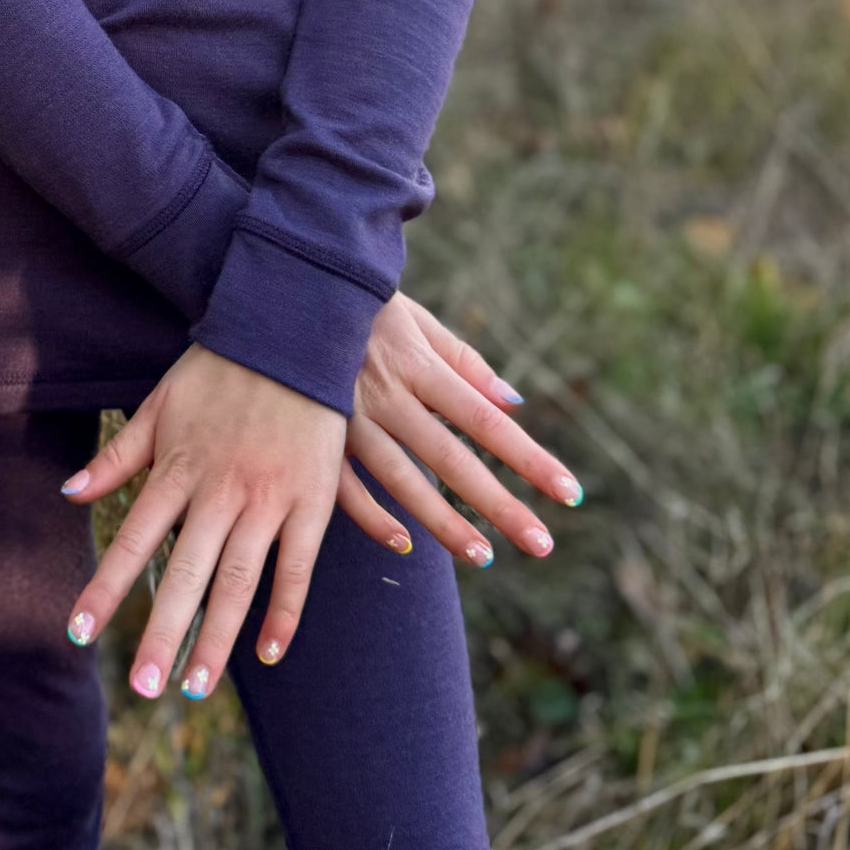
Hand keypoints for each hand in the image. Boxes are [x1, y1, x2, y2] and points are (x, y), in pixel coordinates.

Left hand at [57, 344, 345, 699]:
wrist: (292, 332)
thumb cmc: (219, 369)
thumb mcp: (158, 403)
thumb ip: (118, 456)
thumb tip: (68, 492)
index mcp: (177, 468)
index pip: (134, 540)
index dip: (106, 588)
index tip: (79, 633)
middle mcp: (220, 490)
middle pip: (185, 573)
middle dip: (162, 633)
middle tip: (143, 688)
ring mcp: (268, 497)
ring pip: (238, 579)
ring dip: (216, 636)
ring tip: (194, 687)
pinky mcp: (311, 499)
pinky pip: (298, 567)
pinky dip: (285, 612)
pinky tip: (270, 654)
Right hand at [335, 291, 583, 567]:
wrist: (280, 292)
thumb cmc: (359, 305)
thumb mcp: (415, 319)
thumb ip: (464, 360)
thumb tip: (515, 403)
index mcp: (415, 363)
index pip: (484, 419)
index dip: (528, 457)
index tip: (569, 492)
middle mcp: (385, 393)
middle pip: (450, 457)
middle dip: (498, 504)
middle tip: (541, 544)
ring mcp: (345, 417)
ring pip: (400, 478)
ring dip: (442, 522)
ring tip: (482, 556)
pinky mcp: (311, 434)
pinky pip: (342, 485)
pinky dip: (371, 516)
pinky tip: (403, 544)